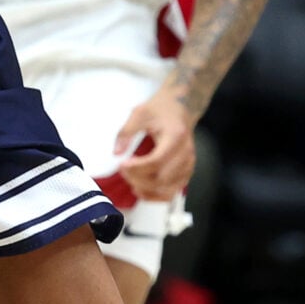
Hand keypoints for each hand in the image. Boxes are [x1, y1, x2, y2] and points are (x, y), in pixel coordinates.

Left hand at [114, 82, 198, 202]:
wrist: (181, 108)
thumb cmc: (162, 109)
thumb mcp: (140, 113)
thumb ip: (126, 132)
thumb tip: (117, 153)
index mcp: (176, 137)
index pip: (157, 161)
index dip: (137, 168)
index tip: (122, 165)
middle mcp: (185, 154)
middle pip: (161, 178)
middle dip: (137, 178)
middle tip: (123, 169)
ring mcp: (188, 165)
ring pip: (166, 189)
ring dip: (145, 189)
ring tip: (130, 178)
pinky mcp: (185, 173)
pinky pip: (171, 192)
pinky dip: (155, 196)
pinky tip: (140, 189)